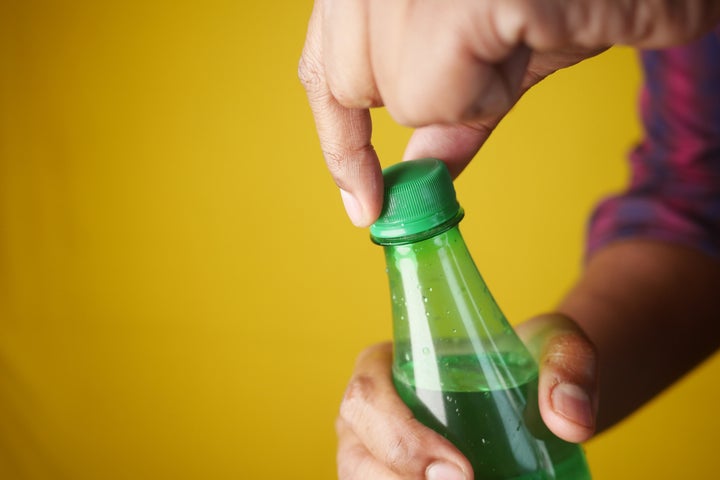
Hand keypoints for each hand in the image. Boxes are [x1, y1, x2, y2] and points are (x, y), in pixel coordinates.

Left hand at [299, 0, 719, 225]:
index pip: (324, 66)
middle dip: (425, 97)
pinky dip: (489, 90)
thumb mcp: (493, 59)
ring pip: (398, 96)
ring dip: (469, 92)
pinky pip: (437, 93)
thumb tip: (410, 177)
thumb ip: (443, 114)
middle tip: (495, 55)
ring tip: (521, 33)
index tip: (362, 199)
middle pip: (354, 85)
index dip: (339, 138)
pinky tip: (527, 36)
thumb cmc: (578, 0)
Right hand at [335, 314, 597, 479]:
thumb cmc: (530, 358)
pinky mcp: (394, 476)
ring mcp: (374, 453)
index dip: (400, 438)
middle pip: (357, 455)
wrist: (535, 396)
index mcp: (385, 364)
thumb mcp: (555, 345)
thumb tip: (568, 419)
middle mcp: (369, 413)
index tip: (462, 470)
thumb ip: (568, 366)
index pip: (367, 396)